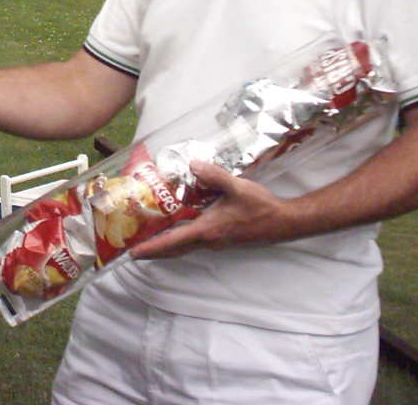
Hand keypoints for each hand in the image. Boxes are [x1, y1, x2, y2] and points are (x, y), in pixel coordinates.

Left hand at [129, 161, 291, 259]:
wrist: (284, 222)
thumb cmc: (260, 206)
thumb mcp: (237, 187)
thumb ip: (214, 176)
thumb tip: (192, 164)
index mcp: (208, 230)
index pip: (174, 241)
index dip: (152, 247)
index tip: (134, 253)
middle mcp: (209, 241)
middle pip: (175, 249)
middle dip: (154, 250)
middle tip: (133, 251)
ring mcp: (217, 242)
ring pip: (185, 247)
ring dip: (166, 246)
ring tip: (148, 240)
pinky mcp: (223, 239)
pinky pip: (195, 242)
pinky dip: (180, 240)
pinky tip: (177, 229)